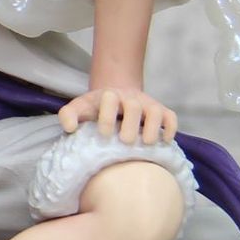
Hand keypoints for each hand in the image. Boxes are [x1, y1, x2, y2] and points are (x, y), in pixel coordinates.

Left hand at [57, 87, 177, 144]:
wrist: (116, 96)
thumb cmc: (96, 108)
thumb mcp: (80, 108)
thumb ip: (68, 115)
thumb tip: (70, 127)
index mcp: (108, 96)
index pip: (109, 99)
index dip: (107, 116)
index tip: (104, 134)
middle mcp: (129, 98)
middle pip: (134, 106)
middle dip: (131, 124)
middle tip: (125, 141)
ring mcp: (147, 104)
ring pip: (155, 111)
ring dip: (152, 128)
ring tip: (146, 143)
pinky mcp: (161, 111)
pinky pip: (171, 117)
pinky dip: (170, 129)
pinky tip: (164, 141)